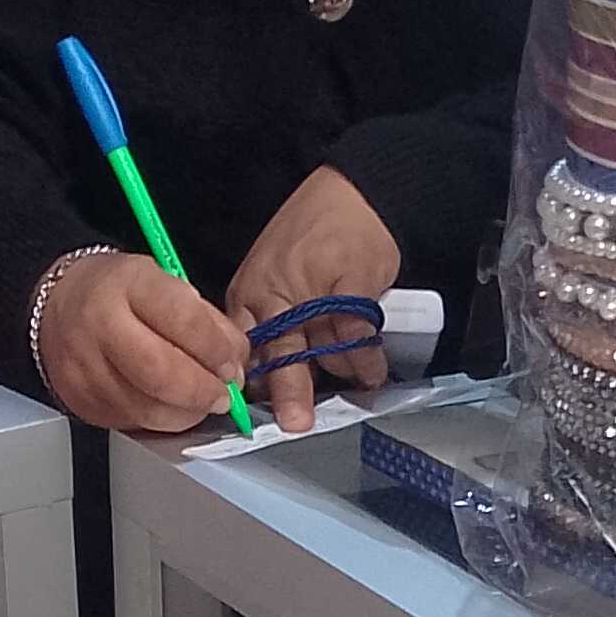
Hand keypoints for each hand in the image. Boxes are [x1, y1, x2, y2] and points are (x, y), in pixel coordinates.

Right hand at [31, 251, 252, 434]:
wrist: (59, 305)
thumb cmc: (121, 293)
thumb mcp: (165, 283)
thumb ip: (206, 321)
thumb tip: (236, 363)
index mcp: (128, 284)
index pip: (181, 320)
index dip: (215, 350)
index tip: (232, 365)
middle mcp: (100, 324)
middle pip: (161, 374)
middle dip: (203, 391)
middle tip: (224, 395)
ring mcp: (85, 368)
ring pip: (148, 409)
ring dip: (188, 413)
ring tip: (202, 403)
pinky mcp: (82, 401)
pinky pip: (132, 423)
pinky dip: (162, 421)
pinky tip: (173, 407)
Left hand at [228, 170, 400, 433]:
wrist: (354, 194)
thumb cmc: (311, 237)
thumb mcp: (273, 277)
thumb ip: (269, 327)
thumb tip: (266, 383)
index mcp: (249, 295)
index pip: (244, 347)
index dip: (254, 383)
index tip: (260, 412)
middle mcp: (275, 295)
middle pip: (281, 354)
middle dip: (290, 391)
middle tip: (295, 422)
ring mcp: (314, 291)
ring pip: (326, 351)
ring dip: (340, 372)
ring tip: (355, 385)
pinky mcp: (351, 288)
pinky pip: (359, 337)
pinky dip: (368, 360)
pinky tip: (371, 375)